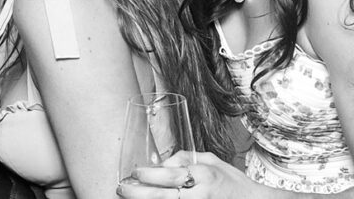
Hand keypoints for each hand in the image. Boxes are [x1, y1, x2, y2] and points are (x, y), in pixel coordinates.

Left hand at [116, 151, 262, 198]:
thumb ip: (187, 158)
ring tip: (129, 198)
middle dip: (137, 192)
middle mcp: (200, 194)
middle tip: (122, 188)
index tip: (135, 172)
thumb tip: (162, 163)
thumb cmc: (231, 182)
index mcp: (205, 175)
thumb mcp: (212, 161)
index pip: (170, 175)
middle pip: (161, 195)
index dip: (148, 175)